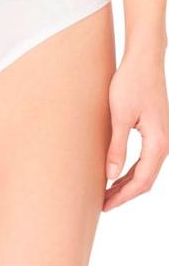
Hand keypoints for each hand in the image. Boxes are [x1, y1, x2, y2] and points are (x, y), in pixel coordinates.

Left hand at [104, 52, 168, 210]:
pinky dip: (131, 168)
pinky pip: (145, 157)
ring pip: (146, 168)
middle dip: (124, 193)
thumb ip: (117, 146)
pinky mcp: (155, 129)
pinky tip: (117, 170)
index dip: (122, 196)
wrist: (143, 60)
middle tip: (103, 203)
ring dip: (127, 182)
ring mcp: (162, 135)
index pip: (141, 180)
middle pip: (146, 178)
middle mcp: (164, 142)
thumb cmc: (131, 83)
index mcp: (158, 142)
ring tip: (107, 191)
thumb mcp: (120, 116)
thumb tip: (111, 175)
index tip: (105, 205)